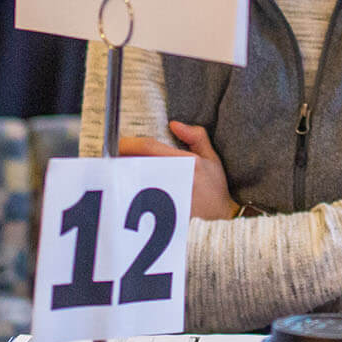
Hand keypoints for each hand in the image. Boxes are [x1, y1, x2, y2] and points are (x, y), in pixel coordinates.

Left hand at [118, 122, 235, 219]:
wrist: (222, 216)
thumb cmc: (216, 187)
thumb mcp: (212, 157)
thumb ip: (196, 137)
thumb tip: (174, 125)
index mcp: (187, 163)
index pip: (149, 147)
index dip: (130, 143)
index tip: (121, 142)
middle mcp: (176, 178)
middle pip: (136, 165)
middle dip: (123, 160)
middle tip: (119, 158)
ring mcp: (167, 197)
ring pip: (134, 181)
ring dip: (125, 175)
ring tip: (123, 173)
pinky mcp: (162, 212)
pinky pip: (139, 199)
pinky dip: (133, 192)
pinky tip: (132, 192)